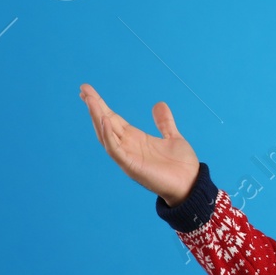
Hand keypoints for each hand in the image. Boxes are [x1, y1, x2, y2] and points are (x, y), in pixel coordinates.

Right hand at [79, 83, 199, 205]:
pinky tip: (105, 121)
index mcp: (135, 139)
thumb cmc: (181, 165)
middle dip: (94, 107)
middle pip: (105, 124)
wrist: (192, 185)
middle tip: (83, 90)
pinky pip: (115, 150)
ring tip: (89, 100)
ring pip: (105, 135)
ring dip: (97, 117)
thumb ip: (164, 123)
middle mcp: (127, 147)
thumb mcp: (172, 137)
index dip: (101, 106)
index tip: (89, 92)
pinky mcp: (131, 166)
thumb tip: (159, 104)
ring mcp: (127, 157)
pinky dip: (108, 136)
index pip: (112, 119)